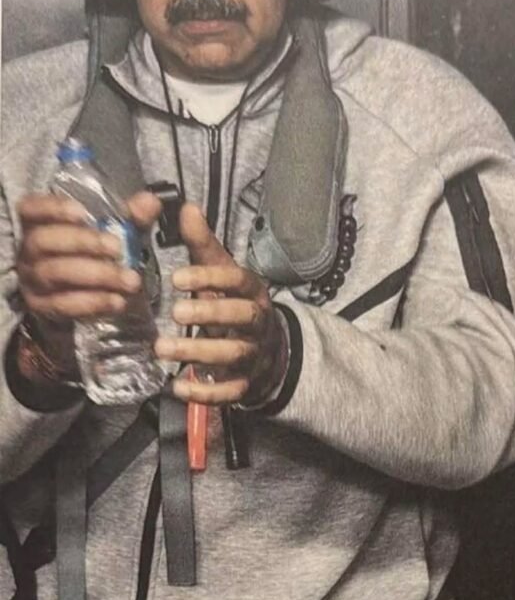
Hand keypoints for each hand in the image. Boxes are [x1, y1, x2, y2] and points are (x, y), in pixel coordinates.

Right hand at [16, 190, 160, 367]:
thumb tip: (150, 202)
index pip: (31, 208)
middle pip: (44, 241)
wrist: (79, 293)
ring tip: (129, 280)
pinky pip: (62, 305)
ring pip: (55, 274)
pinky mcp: (42, 306)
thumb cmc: (94, 252)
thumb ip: (131, 215)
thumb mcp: (114, 230)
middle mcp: (29, 250)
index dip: (52, 208)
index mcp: (39, 223)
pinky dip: (92, 303)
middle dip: (83, 242)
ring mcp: (32, 280)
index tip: (82, 212)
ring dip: (96, 276)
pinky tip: (117, 301)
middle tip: (117, 248)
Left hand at [155, 204, 282, 405]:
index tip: (177, 278)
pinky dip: (206, 393)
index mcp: (253, 290)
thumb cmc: (234, 303)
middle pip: (243, 317)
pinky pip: (230, 392)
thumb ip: (202, 245)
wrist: (268, 349)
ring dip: (199, 352)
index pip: (238, 281)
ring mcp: (255, 354)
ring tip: (162, 349)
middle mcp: (258, 321)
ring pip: (234, 354)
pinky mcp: (246, 384)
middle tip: (175, 311)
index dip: (211, 279)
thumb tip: (186, 207)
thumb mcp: (221, 272)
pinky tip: (177, 387)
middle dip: (211, 314)